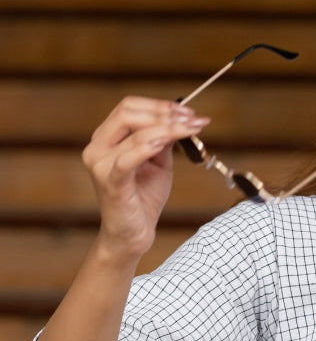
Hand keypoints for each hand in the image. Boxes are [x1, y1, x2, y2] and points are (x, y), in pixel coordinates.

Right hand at [81, 96, 209, 261]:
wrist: (133, 235)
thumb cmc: (144, 199)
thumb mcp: (159, 163)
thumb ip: (163, 140)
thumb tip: (179, 118)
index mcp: (106, 139)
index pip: (129, 108)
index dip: (159, 105)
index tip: (188, 111)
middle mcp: (97, 147)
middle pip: (127, 113)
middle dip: (164, 113)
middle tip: (192, 118)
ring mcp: (100, 165)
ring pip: (133, 133)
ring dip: (167, 127)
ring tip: (191, 128)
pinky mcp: (110, 183)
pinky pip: (127, 160)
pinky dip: (147, 147)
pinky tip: (166, 142)